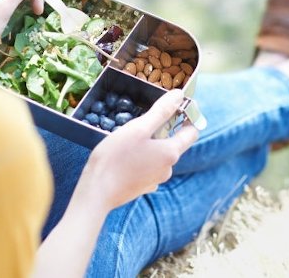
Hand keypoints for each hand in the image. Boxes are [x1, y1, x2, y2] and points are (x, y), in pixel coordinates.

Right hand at [77, 89, 198, 212]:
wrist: (96, 192)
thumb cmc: (116, 157)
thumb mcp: (138, 128)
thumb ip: (161, 111)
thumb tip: (179, 95)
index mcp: (171, 153)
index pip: (192, 132)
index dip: (187, 116)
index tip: (175, 106)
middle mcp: (168, 168)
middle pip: (174, 142)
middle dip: (163, 129)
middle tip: (143, 120)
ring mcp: (155, 180)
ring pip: (159, 155)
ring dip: (150, 144)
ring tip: (130, 137)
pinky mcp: (143, 187)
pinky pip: (148, 166)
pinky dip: (142, 157)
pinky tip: (125, 155)